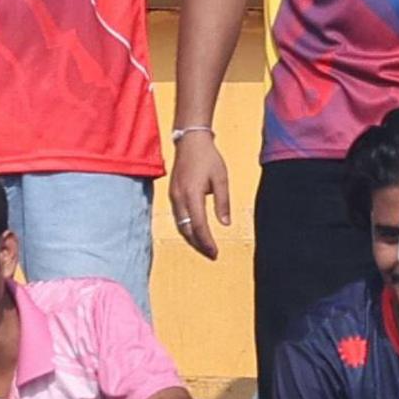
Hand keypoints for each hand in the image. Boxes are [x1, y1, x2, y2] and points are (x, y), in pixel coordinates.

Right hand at [171, 130, 231, 259]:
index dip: (206, 241)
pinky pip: (178, 218)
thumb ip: (222, 201)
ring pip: (180, 226)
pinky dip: (186, 229)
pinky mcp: (173, 196)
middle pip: (186, 230)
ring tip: (205, 248)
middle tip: (212, 255)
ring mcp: (173, 198)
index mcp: (192, 195)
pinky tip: (195, 233)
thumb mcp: (221, 178)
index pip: (198, 226)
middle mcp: (179, 199)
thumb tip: (225, 224)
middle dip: (199, 245)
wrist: (190, 143)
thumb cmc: (209, 159)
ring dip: (192, 239)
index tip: (215, 253)